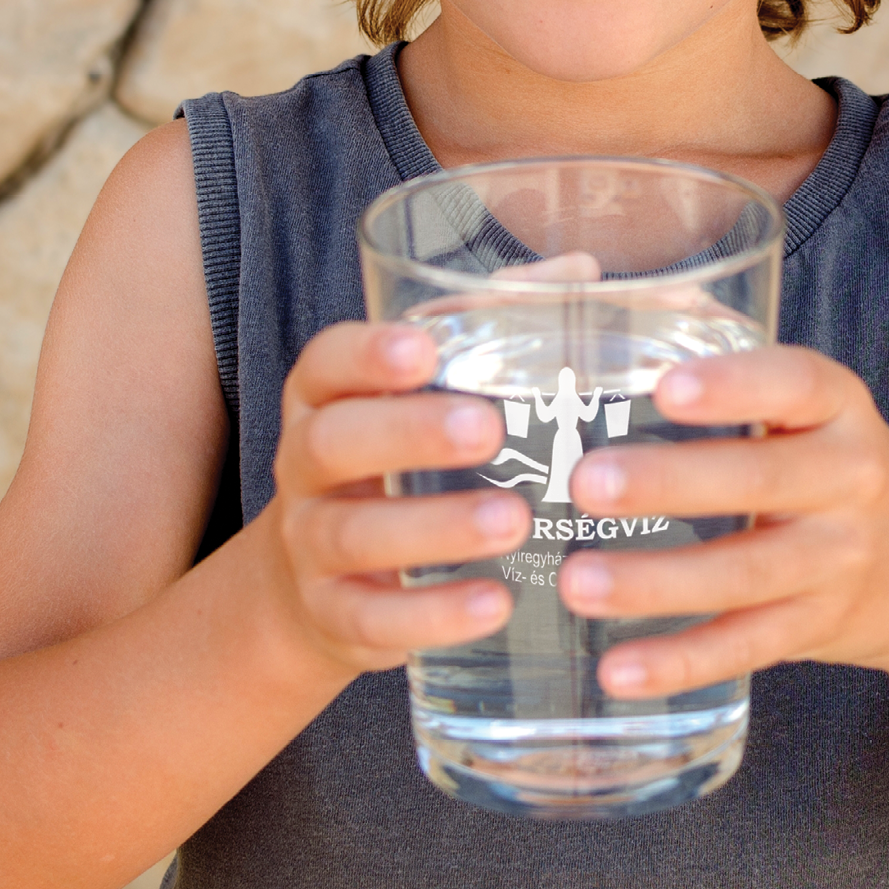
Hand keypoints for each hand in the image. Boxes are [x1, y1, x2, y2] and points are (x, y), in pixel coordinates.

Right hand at [267, 323, 532, 676]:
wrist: (313, 585)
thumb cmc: (401, 456)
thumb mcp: (431, 392)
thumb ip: (493, 327)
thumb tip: (583, 270)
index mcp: (327, 395)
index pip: (326, 362)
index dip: (367, 355)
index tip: (423, 349)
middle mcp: (306, 463)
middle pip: (335, 442)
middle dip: (408, 434)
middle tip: (488, 431)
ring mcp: (311, 543)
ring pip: (355, 534)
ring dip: (434, 529)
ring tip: (514, 523)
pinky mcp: (334, 615)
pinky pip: (372, 618)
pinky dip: (432, 615)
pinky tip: (495, 606)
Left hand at [557, 347, 888, 696]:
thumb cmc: (829, 460)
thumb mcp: (808, 404)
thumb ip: (721, 354)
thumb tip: (603, 286)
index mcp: (839, 407)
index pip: (796, 383)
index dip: (734, 384)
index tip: (665, 386)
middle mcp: (850, 480)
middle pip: (759, 480)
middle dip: (670, 483)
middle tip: (585, 483)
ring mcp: (837, 561)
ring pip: (745, 574)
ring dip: (657, 582)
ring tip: (577, 581)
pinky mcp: (816, 628)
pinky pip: (744, 647)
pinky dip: (679, 662)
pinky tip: (615, 669)